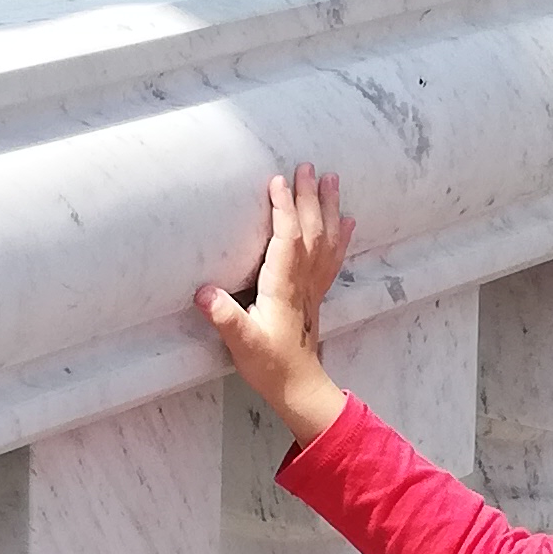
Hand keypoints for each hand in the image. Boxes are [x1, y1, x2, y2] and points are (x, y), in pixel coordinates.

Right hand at [199, 164, 354, 443]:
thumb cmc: (269, 365)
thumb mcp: (241, 343)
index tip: (276, 180)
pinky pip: (332, 258)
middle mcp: (302, 281)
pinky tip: (347, 220)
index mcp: (283, 287)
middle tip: (308, 166)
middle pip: (309, 231)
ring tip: (332, 180)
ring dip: (328, 208)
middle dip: (308, 197)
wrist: (299, 387)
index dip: (282, 209)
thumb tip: (205, 292)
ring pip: (325, 239)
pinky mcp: (315, 295)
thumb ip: (225, 317)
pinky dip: (340, 236)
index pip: (286, 239)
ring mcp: (312, 287)